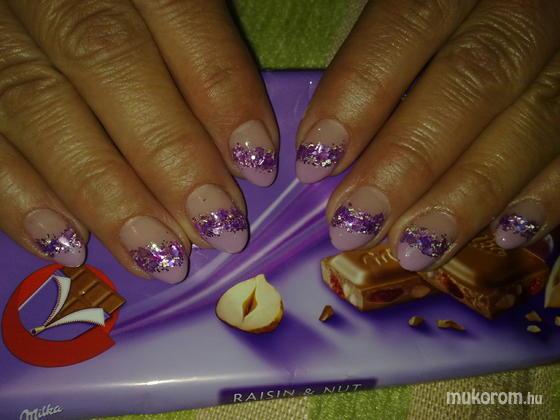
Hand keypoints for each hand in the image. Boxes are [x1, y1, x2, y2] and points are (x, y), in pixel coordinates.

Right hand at [0, 0, 277, 282]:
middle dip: (169, 157)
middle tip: (215, 228)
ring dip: (104, 194)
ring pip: (39, 106)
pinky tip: (66, 246)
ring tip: (158, 255)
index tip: (258, 166)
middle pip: (109, 63)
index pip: (179, 13)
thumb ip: (204, 56)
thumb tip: (246, 155)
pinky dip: (18, 198)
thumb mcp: (170, 3)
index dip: (222, 92)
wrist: (43, 3)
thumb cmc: (127, 13)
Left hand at [297, 0, 559, 270]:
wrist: (514, 17)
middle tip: (355, 223)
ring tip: (415, 248)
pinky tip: (505, 234)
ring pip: (533, 120)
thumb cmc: (440, 28)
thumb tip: (321, 155)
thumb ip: (369, 67)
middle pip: (471, 79)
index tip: (316, 162)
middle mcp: (521, 7)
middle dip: (408, 160)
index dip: (358, 94)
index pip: (407, 24)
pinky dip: (548, 194)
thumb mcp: (397, 17)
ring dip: (470, 194)